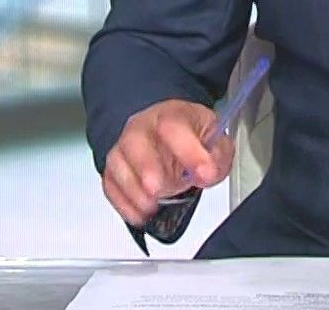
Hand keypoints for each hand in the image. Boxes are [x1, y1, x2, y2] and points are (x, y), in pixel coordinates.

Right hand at [101, 99, 234, 226]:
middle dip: (145, 166)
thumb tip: (206, 173)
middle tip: (158, 189)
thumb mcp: (217, 145)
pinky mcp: (115, 169)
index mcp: (173, 116)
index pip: (174, 126)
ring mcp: (126, 147)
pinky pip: (110, 184)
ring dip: (133, 189)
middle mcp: (145, 127)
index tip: (203, 175)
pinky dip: (123, 203)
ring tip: (152, 205)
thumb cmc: (192, 142)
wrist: (170, 143)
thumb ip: (217, 158)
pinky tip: (140, 213)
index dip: (188, 151)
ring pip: (117, 162)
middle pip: (135, 140)